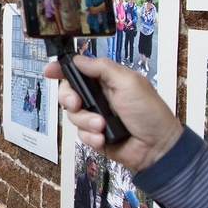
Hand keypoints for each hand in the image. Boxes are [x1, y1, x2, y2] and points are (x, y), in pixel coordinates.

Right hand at [42, 55, 181, 171]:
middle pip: (68, 92)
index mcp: (107, 80)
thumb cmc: (150, 113)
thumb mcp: (129, 83)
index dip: (62, 69)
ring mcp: (95, 116)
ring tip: (102, 126)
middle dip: (69, 98)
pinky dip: (90, 136)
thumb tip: (79, 59)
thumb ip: (103, 68)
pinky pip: (79, 133)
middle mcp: (99, 96)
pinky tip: (104, 138)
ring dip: (86, 121)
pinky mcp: (94, 135)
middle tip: (76, 103)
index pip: (79, 70)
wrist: (158, 148)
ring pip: (72, 115)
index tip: (50, 71)